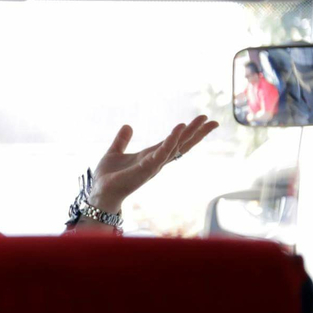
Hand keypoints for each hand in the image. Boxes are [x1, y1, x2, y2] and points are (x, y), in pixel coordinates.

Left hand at [89, 115, 218, 212]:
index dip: (188, 132)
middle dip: (197, 133)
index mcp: (151, 155)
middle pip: (181, 144)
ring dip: (187, 134)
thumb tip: (128, 125)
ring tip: (200, 121)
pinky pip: (161, 154)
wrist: (100, 192)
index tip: (203, 121)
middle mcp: (156, 160)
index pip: (174, 142)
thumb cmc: (108, 177)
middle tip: (213, 121)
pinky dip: (169, 142)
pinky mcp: (145, 169)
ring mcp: (153, 165)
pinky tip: (177, 131)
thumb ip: (122, 140)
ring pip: (175, 147)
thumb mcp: (114, 152)